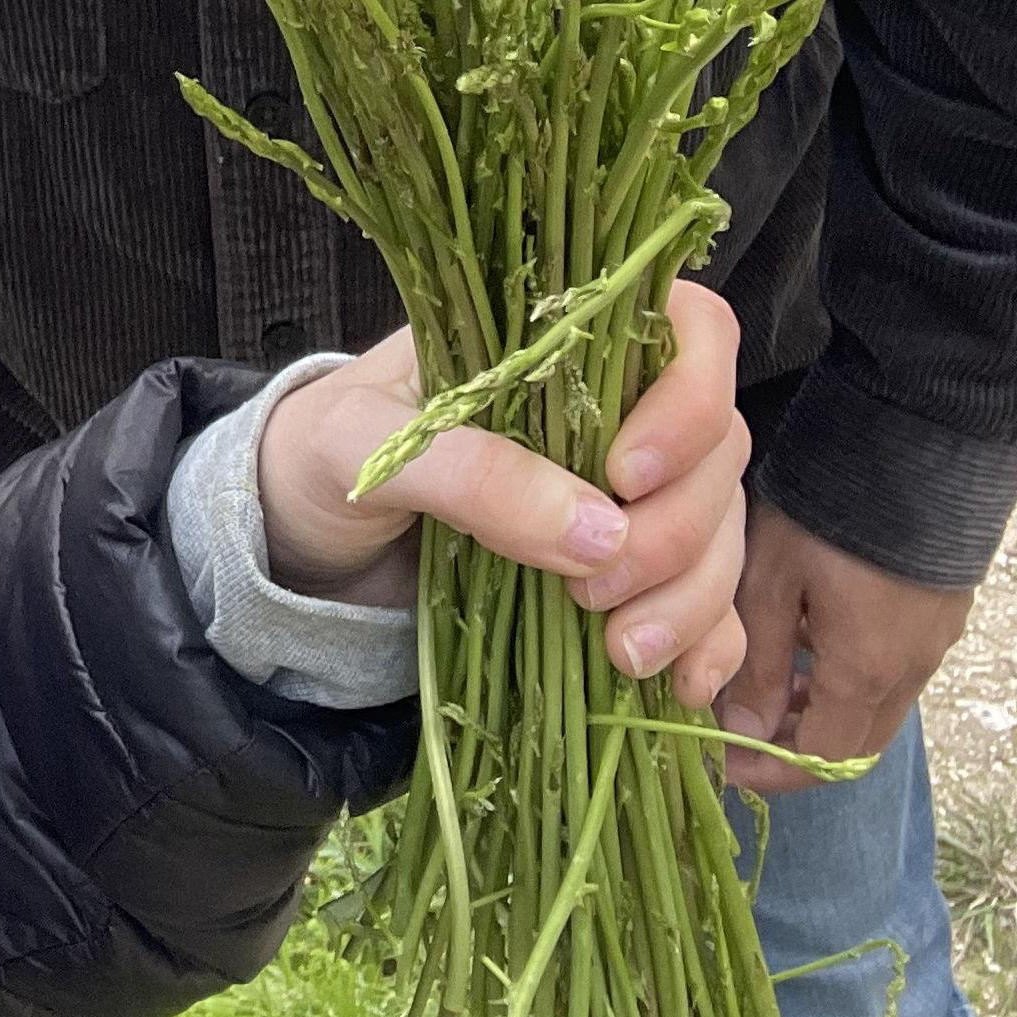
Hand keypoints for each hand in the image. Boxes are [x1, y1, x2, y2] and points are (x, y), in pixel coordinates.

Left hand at [255, 281, 752, 713]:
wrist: (294, 544)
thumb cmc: (320, 458)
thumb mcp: (363, 446)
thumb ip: (469, 472)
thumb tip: (599, 531)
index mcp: (553, 341)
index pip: (686, 331)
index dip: (688, 399)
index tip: (626, 474)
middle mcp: (611, 409)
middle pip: (719, 447)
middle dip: (678, 529)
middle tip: (595, 592)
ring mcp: (626, 495)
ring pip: (722, 529)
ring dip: (692, 597)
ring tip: (624, 653)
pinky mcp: (623, 573)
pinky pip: (707, 602)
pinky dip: (708, 643)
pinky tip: (680, 686)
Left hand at [715, 499, 974, 794]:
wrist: (919, 440)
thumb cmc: (827, 507)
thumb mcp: (771, 578)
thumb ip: (758, 660)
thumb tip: (742, 729)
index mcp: (868, 672)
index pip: (825, 761)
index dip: (772, 770)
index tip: (724, 758)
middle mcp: (912, 670)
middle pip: (858, 742)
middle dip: (799, 747)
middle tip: (741, 723)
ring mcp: (934, 640)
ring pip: (879, 705)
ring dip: (826, 708)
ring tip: (768, 675)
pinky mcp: (941, 610)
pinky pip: (895, 668)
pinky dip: (852, 673)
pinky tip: (813, 632)